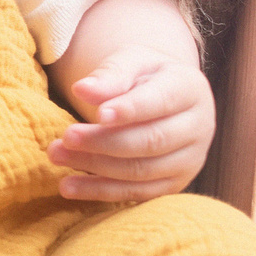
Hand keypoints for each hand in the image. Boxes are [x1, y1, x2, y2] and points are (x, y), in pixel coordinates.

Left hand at [51, 45, 214, 200]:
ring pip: (141, 171)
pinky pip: (136, 194)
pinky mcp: (173, 184)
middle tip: (66, 137)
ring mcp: (189, 160)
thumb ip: (111, 74)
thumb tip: (82, 89)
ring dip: (95, 167)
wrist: (164, 96)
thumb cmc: (143, 75)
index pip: (160, 102)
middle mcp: (198, 127)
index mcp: (190, 89)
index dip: (130, 110)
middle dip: (104, 142)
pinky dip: (100, 192)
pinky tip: (69, 186)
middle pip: (150, 141)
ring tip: (57, 155)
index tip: (98, 115)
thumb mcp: (131, 62)